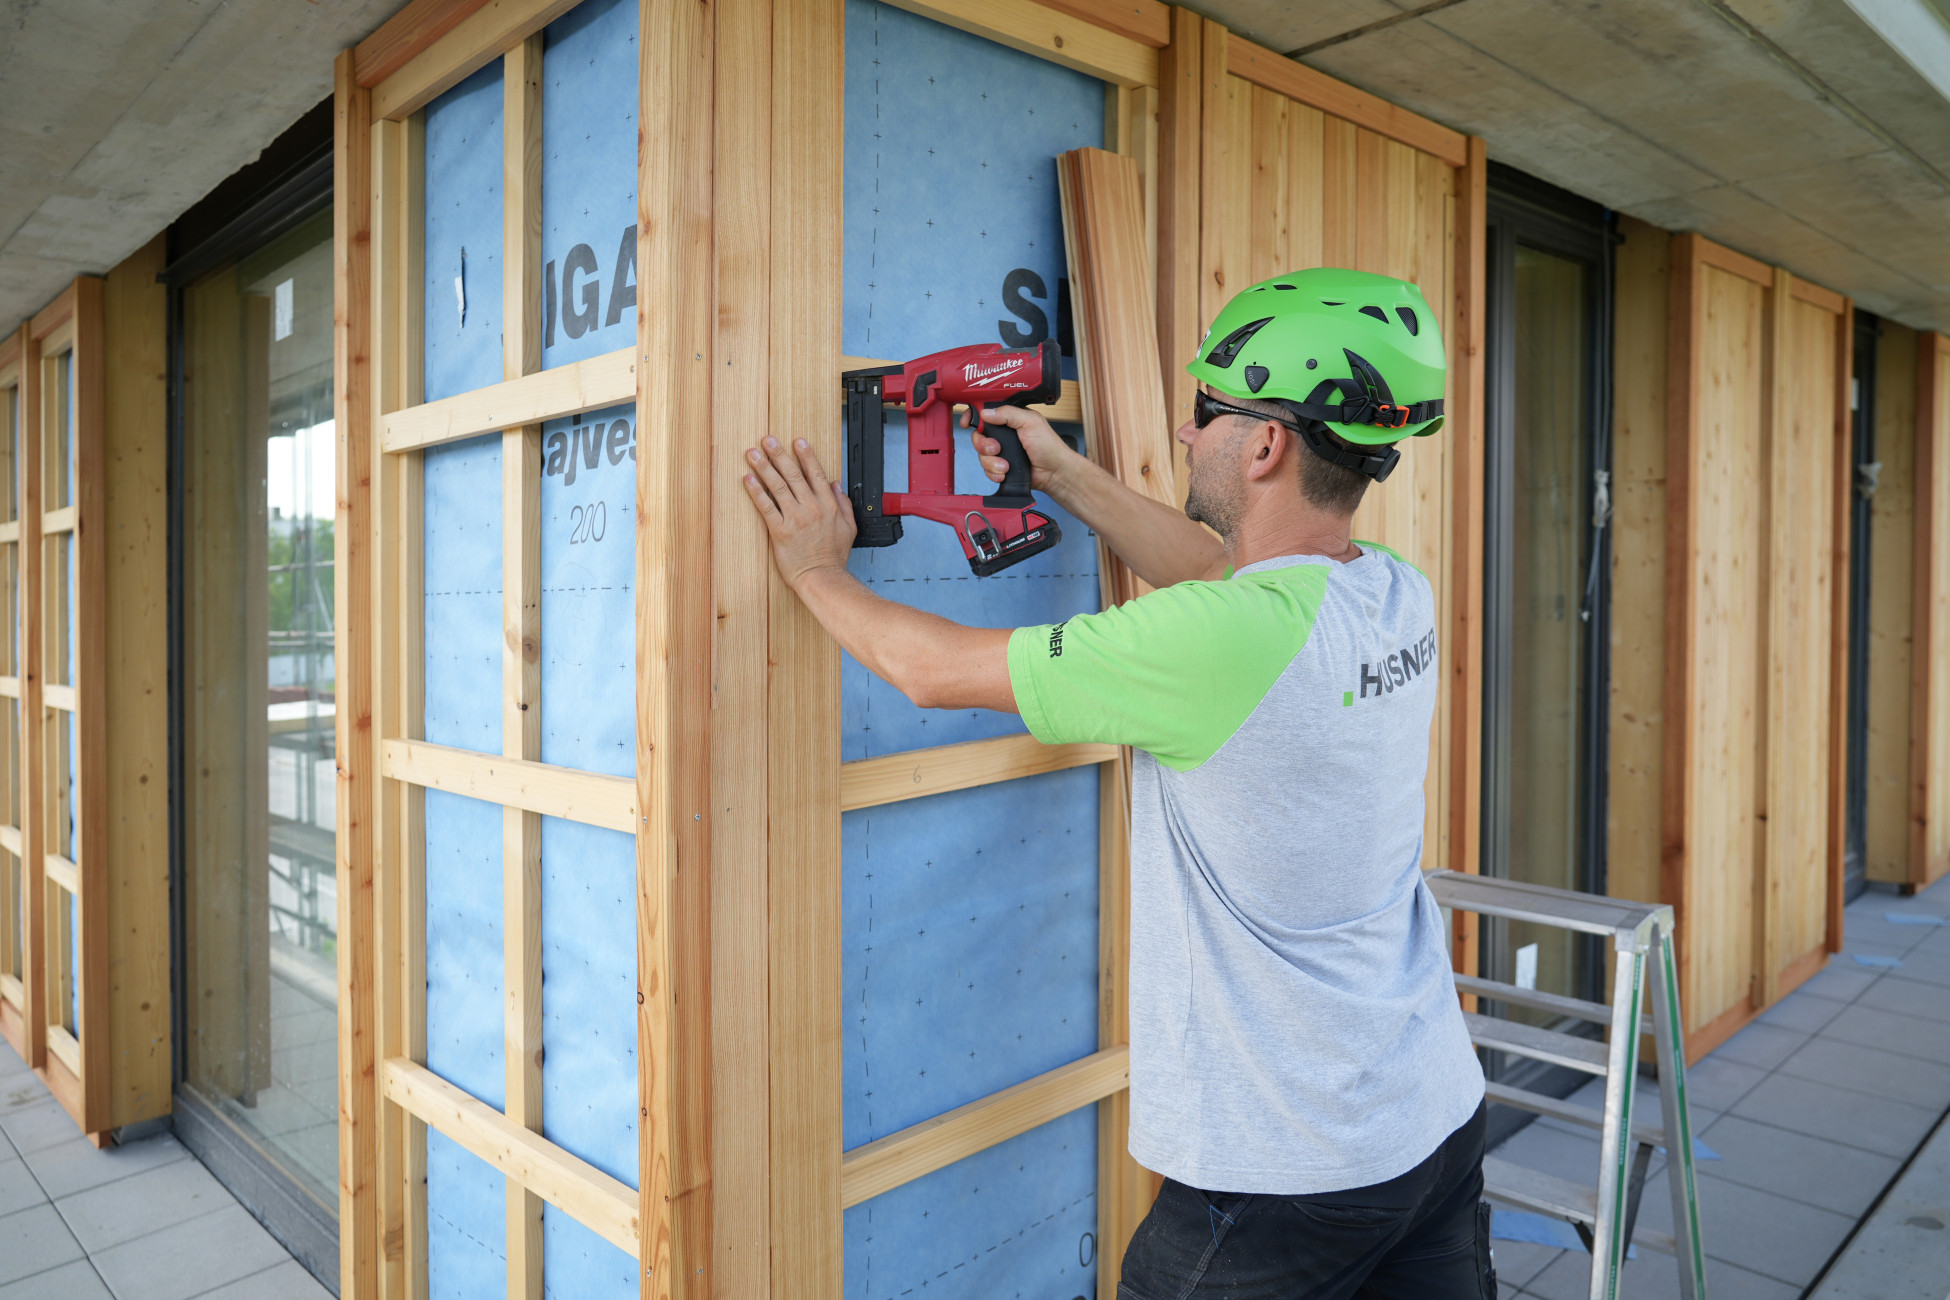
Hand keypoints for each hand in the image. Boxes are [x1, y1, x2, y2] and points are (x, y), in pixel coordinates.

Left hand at [743, 436, 855, 587]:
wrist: (821, 577)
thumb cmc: (833, 557)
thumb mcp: (849, 528)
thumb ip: (844, 504)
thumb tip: (836, 485)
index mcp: (828, 505)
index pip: (815, 474)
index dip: (805, 455)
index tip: (797, 441)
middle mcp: (811, 508)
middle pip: (793, 475)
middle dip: (779, 454)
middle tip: (767, 440)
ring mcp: (795, 518)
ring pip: (778, 486)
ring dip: (764, 467)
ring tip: (753, 454)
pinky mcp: (780, 531)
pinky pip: (766, 506)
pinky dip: (756, 492)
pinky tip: (749, 480)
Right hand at [964, 404, 1080, 495]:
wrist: (1053, 473)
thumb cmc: (1048, 446)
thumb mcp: (1030, 422)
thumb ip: (1008, 414)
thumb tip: (986, 412)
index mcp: (1010, 418)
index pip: (985, 413)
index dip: (973, 415)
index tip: (967, 422)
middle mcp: (1004, 434)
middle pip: (978, 436)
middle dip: (984, 445)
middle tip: (997, 449)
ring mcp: (1001, 451)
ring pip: (981, 455)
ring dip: (991, 462)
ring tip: (1006, 466)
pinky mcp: (1000, 466)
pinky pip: (986, 469)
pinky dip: (994, 473)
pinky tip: (1005, 473)